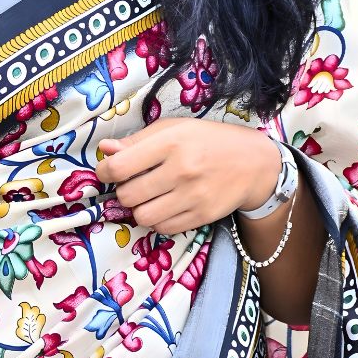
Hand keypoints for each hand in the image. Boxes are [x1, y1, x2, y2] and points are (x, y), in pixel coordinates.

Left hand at [95, 117, 280, 234]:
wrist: (253, 163)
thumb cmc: (208, 140)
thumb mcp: (173, 129)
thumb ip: (137, 141)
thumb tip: (105, 150)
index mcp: (170, 143)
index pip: (119, 166)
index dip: (104, 172)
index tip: (107, 171)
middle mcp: (181, 170)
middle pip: (127, 195)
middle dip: (123, 190)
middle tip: (133, 182)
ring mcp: (192, 196)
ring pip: (142, 216)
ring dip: (139, 208)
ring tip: (148, 196)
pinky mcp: (201, 216)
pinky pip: (163, 228)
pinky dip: (157, 220)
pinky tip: (164, 206)